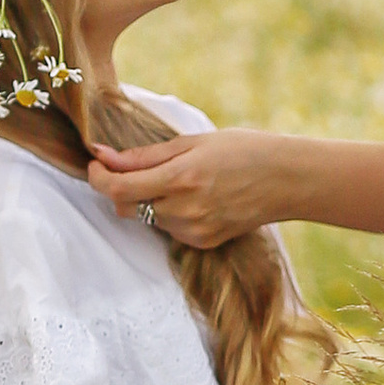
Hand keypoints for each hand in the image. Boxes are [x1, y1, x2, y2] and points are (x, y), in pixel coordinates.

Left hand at [90, 129, 286, 248]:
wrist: (287, 181)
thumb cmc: (244, 150)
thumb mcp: (194, 141)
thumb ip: (145, 155)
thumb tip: (103, 156)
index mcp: (180, 177)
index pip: (118, 187)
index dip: (98, 177)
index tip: (96, 163)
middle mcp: (183, 209)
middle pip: (126, 206)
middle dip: (119, 188)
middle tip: (129, 167)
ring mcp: (193, 230)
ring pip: (147, 217)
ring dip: (147, 199)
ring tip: (179, 179)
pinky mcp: (202, 242)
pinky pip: (168, 229)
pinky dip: (169, 213)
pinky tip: (195, 197)